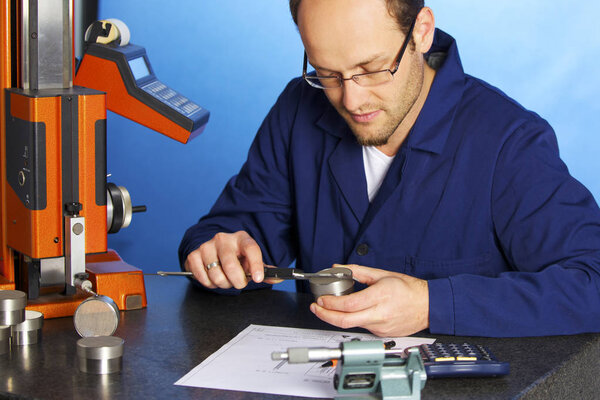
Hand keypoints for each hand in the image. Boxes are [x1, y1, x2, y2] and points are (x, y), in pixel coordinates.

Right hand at [184, 231, 265, 288]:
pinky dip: (209, 283)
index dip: (255, 265)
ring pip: (216, 274)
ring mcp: (207, 245)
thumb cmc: (237, 258)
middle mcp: (224, 239)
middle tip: (239, 283)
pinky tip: (212, 278)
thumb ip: (265, 271)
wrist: (215, 252)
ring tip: (225, 280)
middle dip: (237, 281)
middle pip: (231, 265)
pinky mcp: (194, 254)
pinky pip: (202, 276)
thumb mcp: (252, 262)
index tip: (258, 279)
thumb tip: (278, 277)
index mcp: (242, 238)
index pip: (251, 249)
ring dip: (222, 284)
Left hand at [310, 264, 428, 336]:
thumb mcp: (383, 274)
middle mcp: (379, 314)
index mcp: (379, 296)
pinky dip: (353, 320)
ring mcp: (380, 327)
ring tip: (330, 308)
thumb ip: (358, 271)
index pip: (348, 304)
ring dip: (337, 318)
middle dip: (325, 315)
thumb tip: (339, 268)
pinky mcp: (381, 333)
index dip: (331, 304)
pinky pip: (362, 327)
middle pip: (345, 320)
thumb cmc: (409, 290)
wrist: (428, 306)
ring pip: (352, 325)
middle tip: (316, 308)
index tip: (321, 299)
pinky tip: (351, 313)